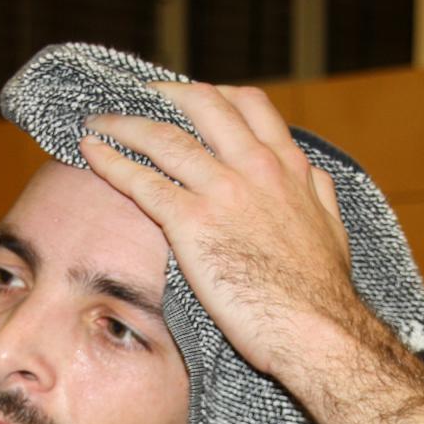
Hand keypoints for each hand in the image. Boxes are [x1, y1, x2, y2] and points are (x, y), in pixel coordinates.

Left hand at [80, 82, 362, 379]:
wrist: (315, 329)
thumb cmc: (322, 293)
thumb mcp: (332, 230)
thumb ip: (318, 196)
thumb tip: (312, 178)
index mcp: (288, 168)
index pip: (248, 106)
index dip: (214, 95)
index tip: (191, 98)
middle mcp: (254, 167)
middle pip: (202, 105)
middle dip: (165, 95)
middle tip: (140, 98)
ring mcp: (222, 191)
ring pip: (163, 137)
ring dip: (125, 122)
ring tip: (100, 120)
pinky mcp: (192, 222)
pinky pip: (142, 181)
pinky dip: (112, 161)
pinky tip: (92, 152)